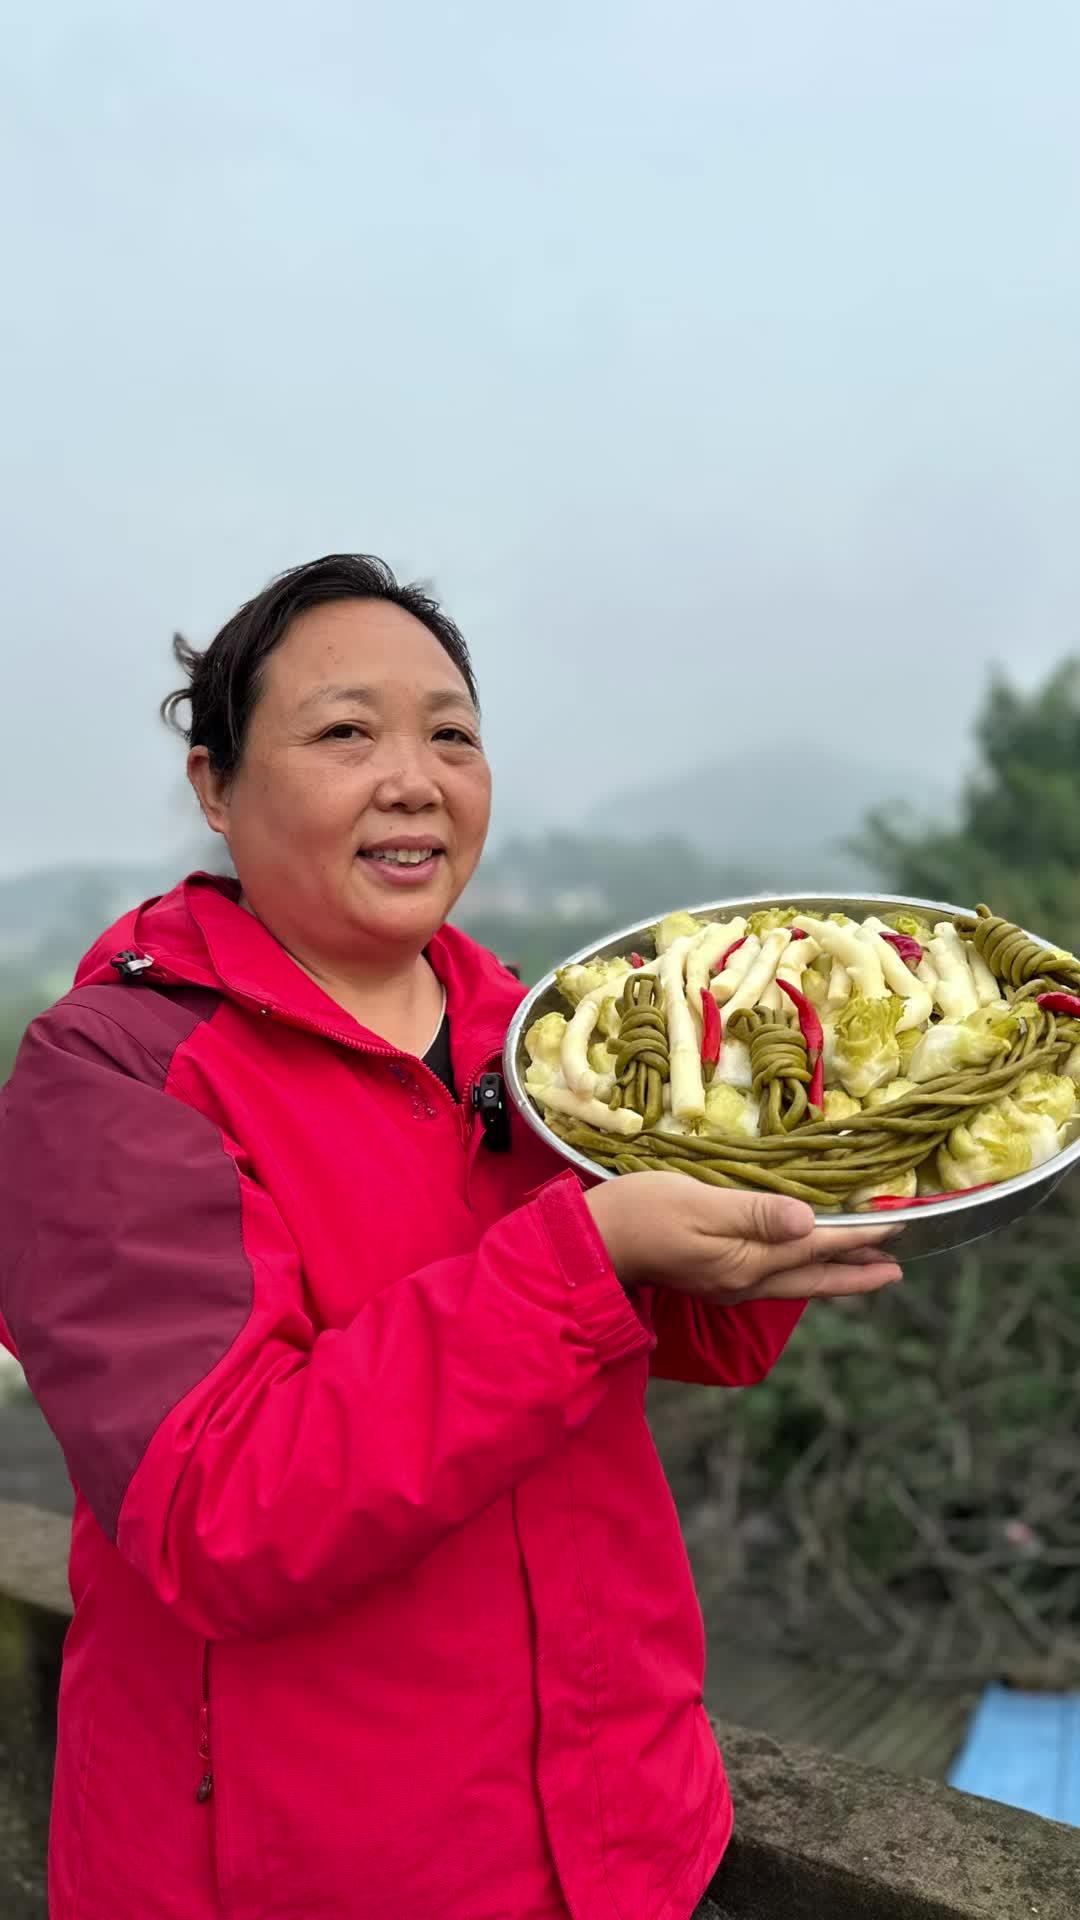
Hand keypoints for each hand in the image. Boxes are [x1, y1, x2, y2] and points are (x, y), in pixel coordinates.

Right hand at [585, 1172, 901, 1301]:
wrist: (594, 1241)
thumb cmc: (643, 1212)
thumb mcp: (700, 1203)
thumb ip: (755, 1214)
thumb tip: (807, 1222)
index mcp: (747, 1261)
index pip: (814, 1247)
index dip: (857, 1236)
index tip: (895, 1227)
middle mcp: (745, 1281)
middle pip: (812, 1279)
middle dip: (855, 1273)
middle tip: (896, 1271)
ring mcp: (729, 1285)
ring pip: (794, 1283)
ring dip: (832, 1276)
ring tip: (863, 1271)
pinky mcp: (714, 1280)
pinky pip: (774, 1281)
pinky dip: (802, 1274)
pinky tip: (804, 1267)